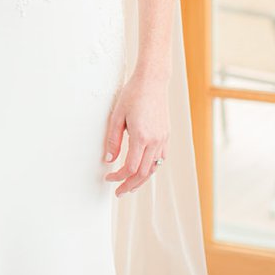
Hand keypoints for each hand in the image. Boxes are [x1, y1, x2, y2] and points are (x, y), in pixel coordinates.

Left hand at [103, 71, 169, 195]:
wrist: (152, 82)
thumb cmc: (132, 95)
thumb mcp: (116, 116)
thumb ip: (113, 140)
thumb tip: (109, 159)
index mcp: (141, 137)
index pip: (130, 167)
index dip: (119, 177)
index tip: (108, 178)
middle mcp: (155, 141)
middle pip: (143, 173)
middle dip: (130, 185)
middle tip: (118, 192)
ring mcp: (163, 139)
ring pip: (154, 168)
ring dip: (141, 180)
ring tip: (129, 185)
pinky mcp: (166, 136)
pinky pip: (160, 159)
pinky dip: (151, 168)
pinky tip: (142, 169)